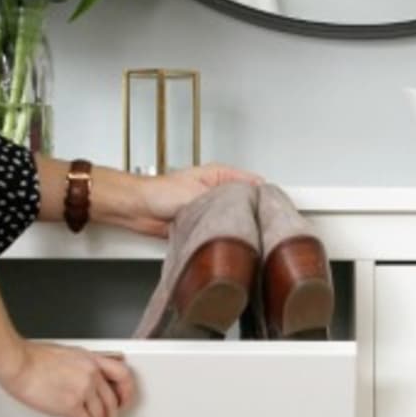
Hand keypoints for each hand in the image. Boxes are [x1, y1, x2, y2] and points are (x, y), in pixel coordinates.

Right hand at [0, 338, 134, 416]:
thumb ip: (79, 366)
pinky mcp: (71, 405)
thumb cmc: (31, 358)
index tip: (123, 402)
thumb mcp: (65, 354)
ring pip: (101, 416)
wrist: (17, 363)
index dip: (126, 392)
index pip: (122, 375)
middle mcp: (91, 374)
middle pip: (111, 402)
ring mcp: (83, 390)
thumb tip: (81, 380)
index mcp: (91, 360)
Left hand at [121, 162, 259, 239]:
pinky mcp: (202, 226)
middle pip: (246, 205)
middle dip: (250, 215)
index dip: (265, 196)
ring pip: (232, 222)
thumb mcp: (201, 190)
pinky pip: (218, 234)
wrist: (138, 210)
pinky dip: (219, 239)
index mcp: (221, 175)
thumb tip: (250, 199)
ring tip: (235, 233)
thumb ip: (226, 196)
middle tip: (258, 224)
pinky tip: (221, 241)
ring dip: (231, 229)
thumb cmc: (159, 192)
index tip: (277, 206)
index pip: (254, 183)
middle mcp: (217, 192)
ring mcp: (211, 210)